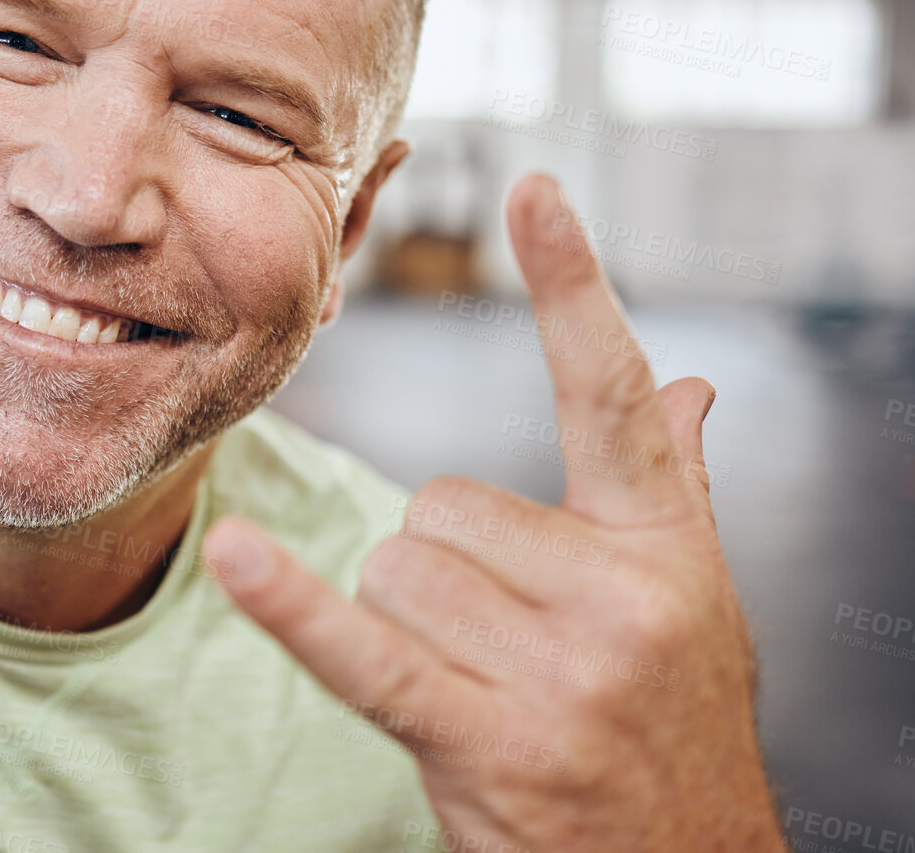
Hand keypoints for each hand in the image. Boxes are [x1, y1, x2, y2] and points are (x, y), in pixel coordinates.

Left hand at [203, 173, 783, 850]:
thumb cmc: (672, 730)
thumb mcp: (694, 603)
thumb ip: (672, 488)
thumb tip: (691, 385)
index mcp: (665, 549)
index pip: (609, 392)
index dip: (572, 286)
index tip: (534, 189)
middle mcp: (621, 598)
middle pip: (438, 507)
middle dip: (442, 570)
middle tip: (497, 643)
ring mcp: (559, 674)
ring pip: (393, 571)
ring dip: (404, 625)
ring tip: (477, 684)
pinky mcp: (488, 742)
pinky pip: (365, 651)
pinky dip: (294, 611)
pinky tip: (237, 557)